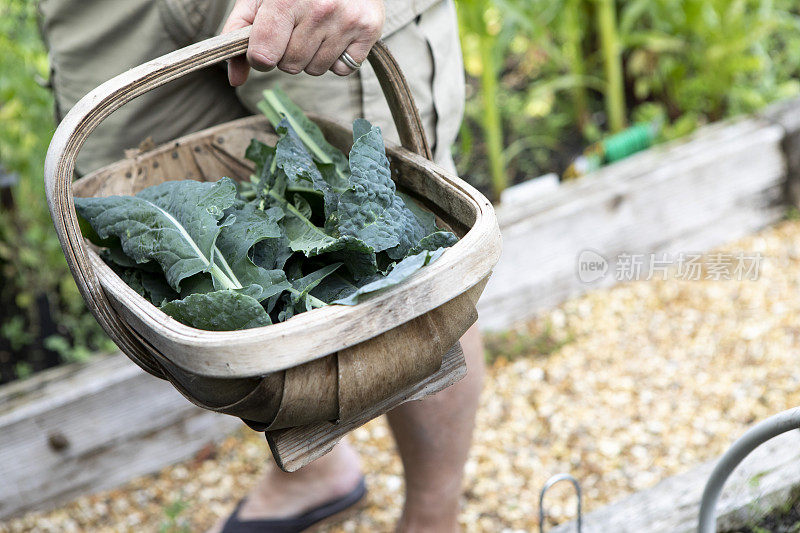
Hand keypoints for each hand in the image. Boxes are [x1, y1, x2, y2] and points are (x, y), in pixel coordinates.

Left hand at [222, 0, 384, 85]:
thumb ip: (239, 34)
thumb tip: (234, 79)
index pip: (263, 56)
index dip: (260, 55)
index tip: (265, 43)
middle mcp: (320, 9)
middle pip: (290, 66)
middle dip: (287, 53)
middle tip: (295, 27)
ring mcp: (347, 20)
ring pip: (315, 69)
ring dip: (311, 56)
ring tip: (317, 27)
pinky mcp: (369, 29)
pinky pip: (342, 69)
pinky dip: (336, 58)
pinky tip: (335, 33)